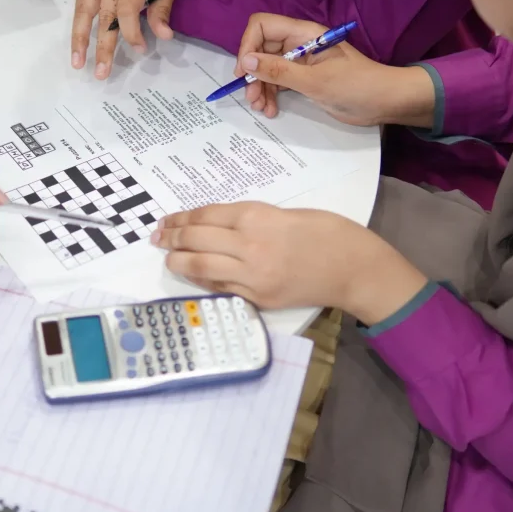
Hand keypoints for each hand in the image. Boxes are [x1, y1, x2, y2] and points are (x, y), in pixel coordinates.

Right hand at [71, 0, 179, 78]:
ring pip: (85, 10)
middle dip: (102, 47)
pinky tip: (77, 44)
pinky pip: (81, 2)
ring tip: (78, 64)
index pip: (127, 9)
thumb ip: (163, 6)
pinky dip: (78, 24)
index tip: (141, 49)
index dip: (131, 33)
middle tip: (102, 74)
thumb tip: (163, 36)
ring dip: (80, 39)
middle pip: (104, 15)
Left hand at [151, 202, 427, 321]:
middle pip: (197, 240)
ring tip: (167, 257)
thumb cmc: (329, 233)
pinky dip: (203, 280)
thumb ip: (253, 219)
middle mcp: (249, 246)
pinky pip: (221, 287)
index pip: (205, 217)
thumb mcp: (287, 213)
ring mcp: (253, 276)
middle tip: (157, 238)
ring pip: (201, 268)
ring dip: (179, 261)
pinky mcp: (259, 298)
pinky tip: (194, 274)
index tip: (167, 221)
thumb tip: (221, 227)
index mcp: (257, 217)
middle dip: (172, 238)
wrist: (355, 268)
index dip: (181, 219)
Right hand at [235, 13, 435, 126]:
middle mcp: (299, 43)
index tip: (245, 73)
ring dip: (260, 87)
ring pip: (267, 67)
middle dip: (253, 73)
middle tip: (251, 97)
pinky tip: (271, 109)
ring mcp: (301, 61)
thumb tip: (247, 62)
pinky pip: (278, 81)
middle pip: (261, 48)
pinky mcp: (304, 78)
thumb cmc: (356, 86)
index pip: (263, 26)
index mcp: (304, 33)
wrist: (386, 101)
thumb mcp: (315, 81)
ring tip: (261, 108)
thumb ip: (279, 71)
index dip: (248, 46)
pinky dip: (271, 93)